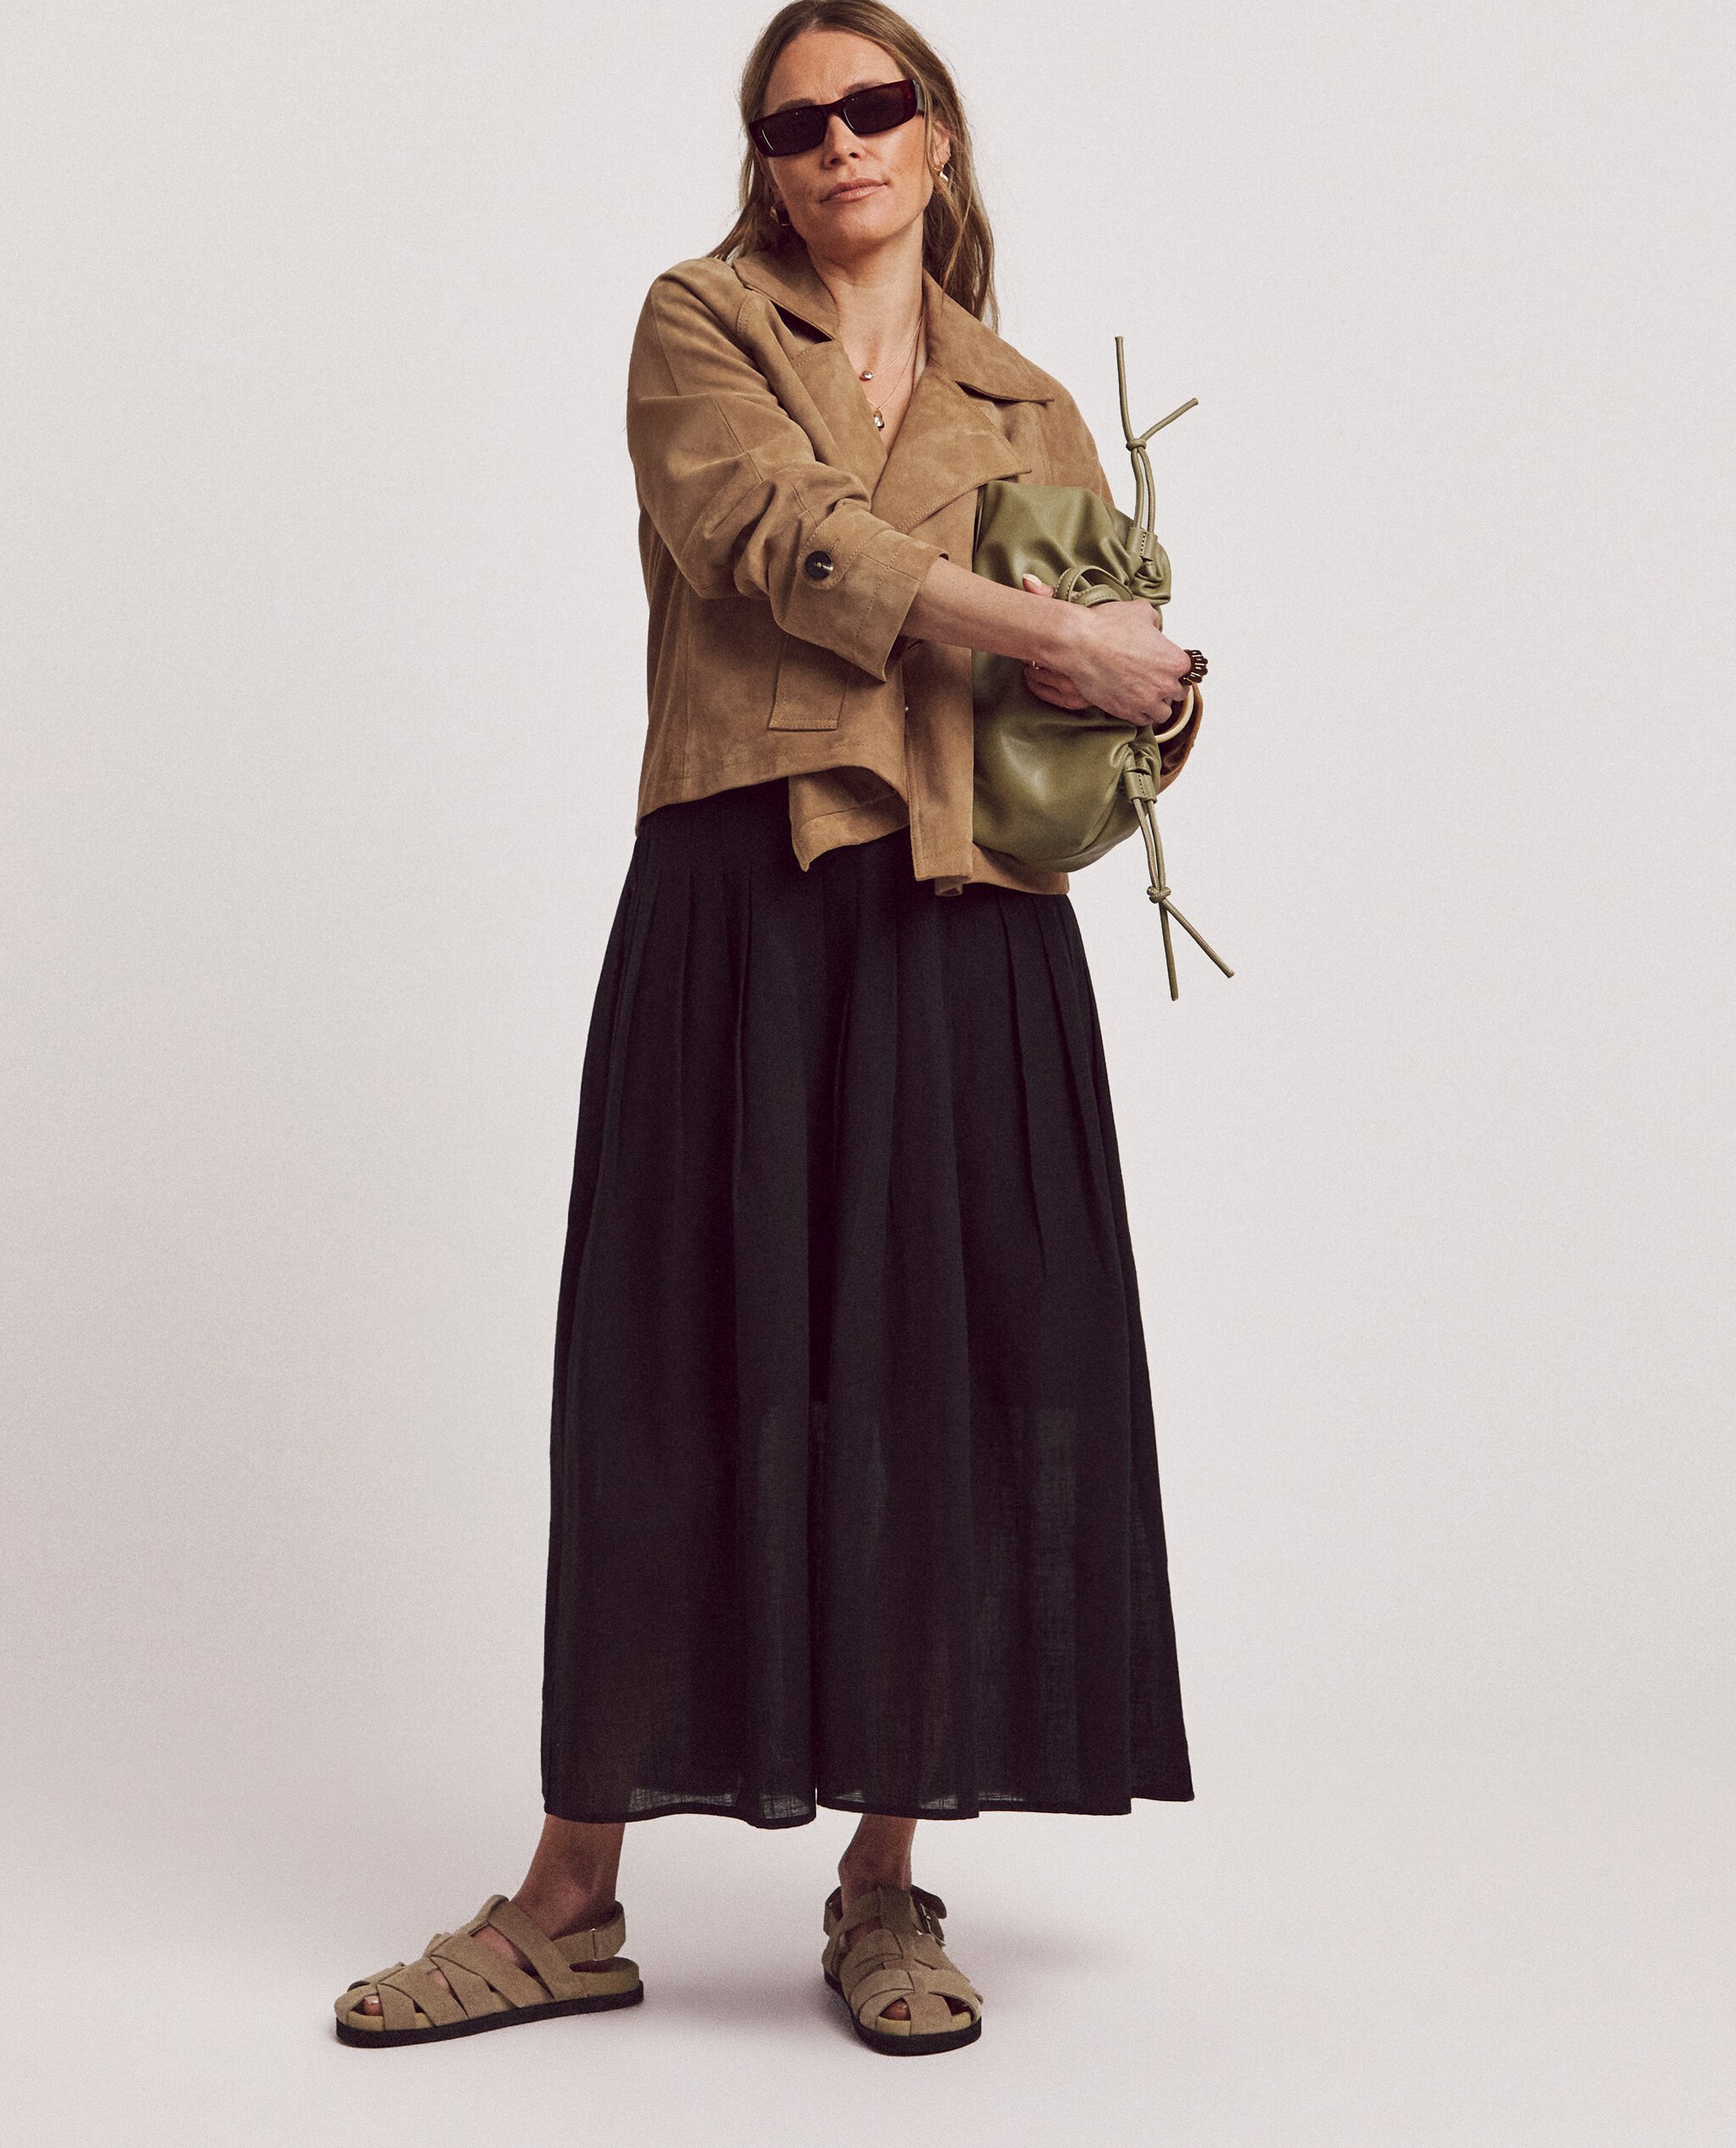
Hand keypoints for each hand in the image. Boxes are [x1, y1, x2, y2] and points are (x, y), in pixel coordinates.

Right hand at [1020, 575, 1190, 726]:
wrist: (1080, 644)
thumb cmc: (1108, 627)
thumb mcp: (1141, 612)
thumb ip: (1155, 622)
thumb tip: (1154, 628)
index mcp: (1174, 661)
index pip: (1189, 671)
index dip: (1178, 667)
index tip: (1169, 666)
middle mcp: (1164, 684)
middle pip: (1179, 693)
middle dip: (1169, 686)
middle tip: (1156, 679)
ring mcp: (1145, 701)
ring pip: (1162, 712)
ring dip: (1157, 704)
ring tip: (1146, 695)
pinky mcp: (1126, 712)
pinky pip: (1142, 720)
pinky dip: (1140, 713)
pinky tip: (1134, 703)